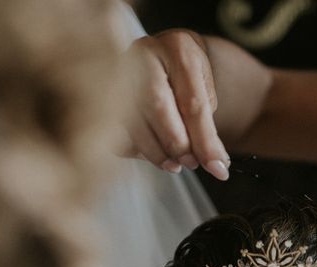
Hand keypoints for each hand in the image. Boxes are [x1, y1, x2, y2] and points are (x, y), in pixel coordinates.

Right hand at [124, 30, 271, 179]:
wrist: (162, 56)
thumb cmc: (187, 78)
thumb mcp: (206, 93)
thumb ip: (207, 126)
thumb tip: (215, 165)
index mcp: (178, 49)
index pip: (193, 102)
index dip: (205, 140)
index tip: (217, 167)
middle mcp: (144, 55)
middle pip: (158, 107)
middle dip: (177, 144)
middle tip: (190, 163)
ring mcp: (117, 72)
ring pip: (133, 121)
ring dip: (157, 153)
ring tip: (175, 165)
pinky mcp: (100, 92)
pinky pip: (115, 130)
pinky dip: (136, 150)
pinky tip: (152, 153)